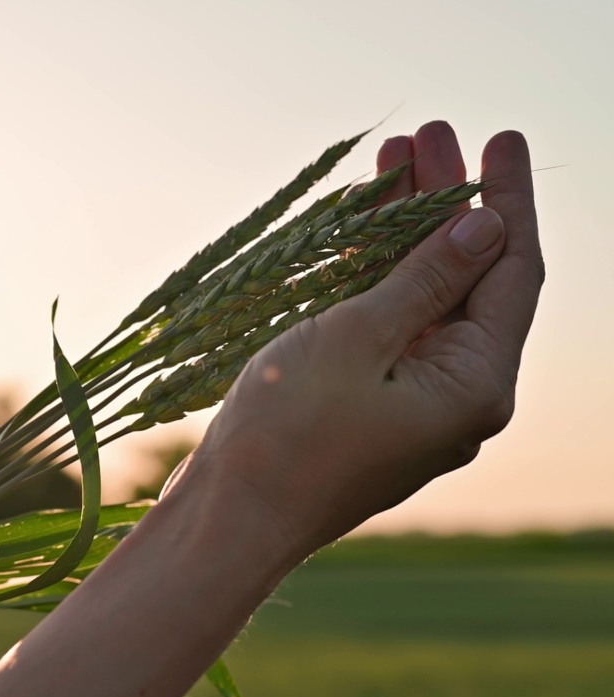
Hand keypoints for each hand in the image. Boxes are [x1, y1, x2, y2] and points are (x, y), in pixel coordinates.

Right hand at [191, 122, 542, 560]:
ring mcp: (409, 400)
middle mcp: (455, 394)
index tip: (499, 138)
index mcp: (473, 386)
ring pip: (420, 298)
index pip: (511, 273)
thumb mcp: (356, 340)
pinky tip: (356, 231)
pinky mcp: (366, 403)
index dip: (507, 200)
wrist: (229, 519)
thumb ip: (424, 279)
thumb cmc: (288, 436)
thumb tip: (485, 227)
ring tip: (386, 164)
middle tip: (424, 134)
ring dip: (404, 233)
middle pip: (466, 278)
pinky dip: (374, 277)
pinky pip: (385, 326)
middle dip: (445, 204)